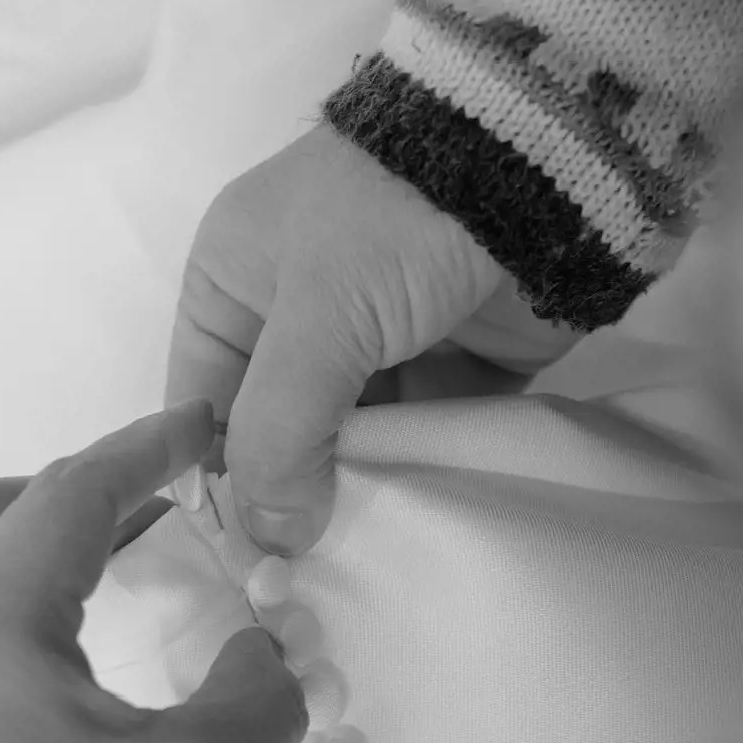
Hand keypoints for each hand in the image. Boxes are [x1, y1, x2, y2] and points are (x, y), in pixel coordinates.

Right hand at [164, 121, 578, 557]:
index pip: (199, 409)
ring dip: (358, 500)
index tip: (239, 564)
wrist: (543, 162)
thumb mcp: (315, 320)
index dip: (215, 486)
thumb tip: (270, 540)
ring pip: (349, 451)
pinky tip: (413, 531)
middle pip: (275, 439)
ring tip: (360, 562)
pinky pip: (420, 445)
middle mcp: (294, 318)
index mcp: (231, 285)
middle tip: (301, 580)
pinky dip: (418, 480)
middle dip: (290, 502)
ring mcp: (376, 345)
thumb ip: (278, 435)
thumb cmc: (393, 221)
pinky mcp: (451, 369)